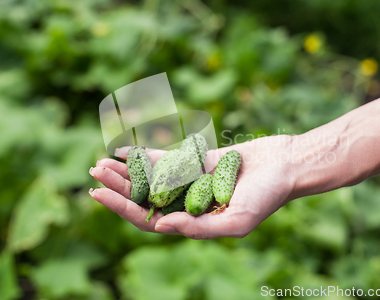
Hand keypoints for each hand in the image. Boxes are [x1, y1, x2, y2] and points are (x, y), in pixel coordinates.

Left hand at [89, 135, 296, 238]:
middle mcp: (188, 205)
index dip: (122, 209)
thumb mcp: (236, 221)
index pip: (150, 221)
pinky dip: (145, 156)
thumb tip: (160, 227)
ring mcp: (190, 183)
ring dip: (127, 172)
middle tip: (94, 172)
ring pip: (152, 179)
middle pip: (145, 199)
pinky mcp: (197, 162)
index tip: (99, 193)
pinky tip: (124, 151)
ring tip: (100, 163)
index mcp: (194, 224)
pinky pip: (166, 160)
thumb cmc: (266, 197)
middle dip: (119, 187)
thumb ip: (199, 228)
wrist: (285, 165)